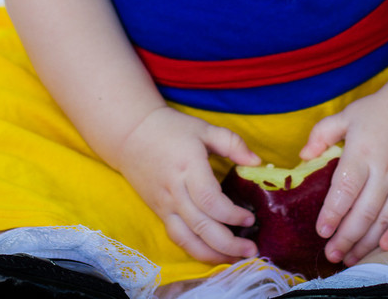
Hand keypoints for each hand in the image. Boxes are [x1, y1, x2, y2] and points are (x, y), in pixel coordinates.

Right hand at [116, 106, 262, 263]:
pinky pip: (177, 237)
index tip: (250, 218)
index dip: (231, 214)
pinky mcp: (159, 212)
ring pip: (188, 239)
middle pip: (201, 226)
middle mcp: (175, 191)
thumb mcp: (204, 129)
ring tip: (236, 259)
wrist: (131, 135)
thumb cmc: (171, 129)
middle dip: (228, 243)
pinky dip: (196, 250)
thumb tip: (257, 162)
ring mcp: (165, 204)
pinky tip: (213, 254)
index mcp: (188, 167)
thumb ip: (232, 143)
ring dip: (213, 255)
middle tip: (252, 250)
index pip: (210, 200)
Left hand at [298, 83, 387, 265]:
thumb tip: (302, 157)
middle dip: (345, 237)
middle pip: (363, 212)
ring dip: (366, 242)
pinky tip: (383, 247)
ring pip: (384, 219)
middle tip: (331, 255)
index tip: (321, 232)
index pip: (344, 190)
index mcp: (362, 152)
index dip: (332, 214)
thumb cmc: (381, 110)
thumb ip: (322, 134)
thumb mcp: (348, 114)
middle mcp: (384, 169)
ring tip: (350, 258)